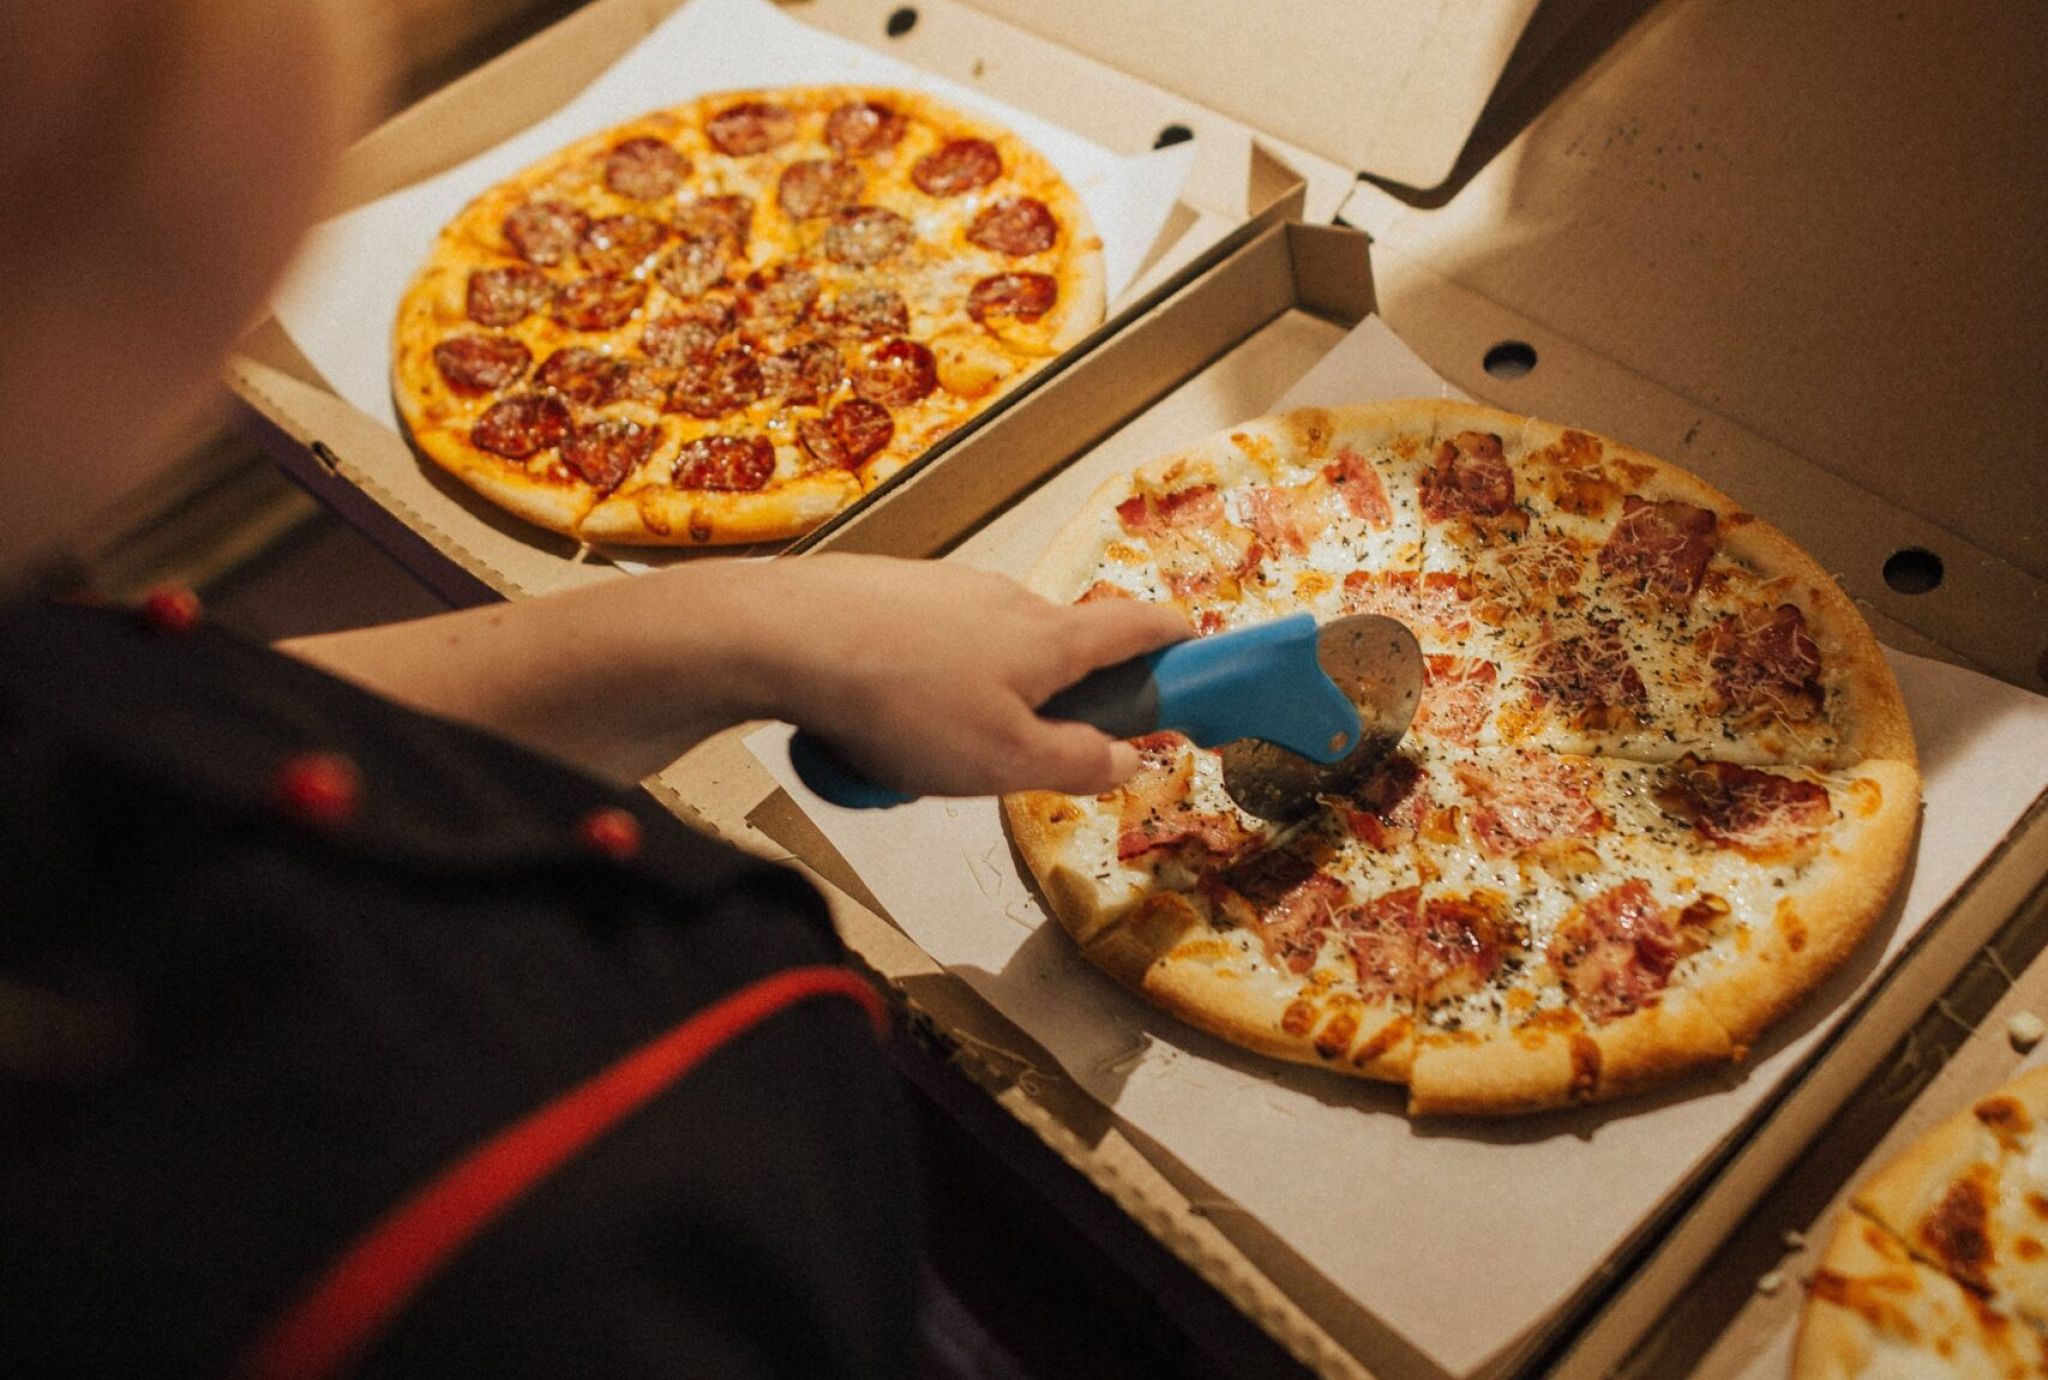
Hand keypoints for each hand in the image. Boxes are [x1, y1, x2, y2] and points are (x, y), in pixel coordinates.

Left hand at [749, 556, 1189, 796]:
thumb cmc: (908, 705)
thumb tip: (1128, 756)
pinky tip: (874, 723)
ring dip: (979, 699)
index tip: (1195, 650)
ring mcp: (944, 587)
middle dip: (1057, 696)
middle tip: (1025, 754)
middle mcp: (1006, 598)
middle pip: (1058, 643)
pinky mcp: (888, 592)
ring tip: (924, 754)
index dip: (1175, 640)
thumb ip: (1075, 762)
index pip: (1136, 626)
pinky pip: (927, 647)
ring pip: (987, 649)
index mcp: (1052, 637)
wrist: (783, 636)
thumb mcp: (1004, 761)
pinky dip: (921, 687)